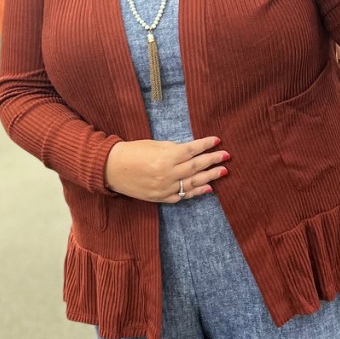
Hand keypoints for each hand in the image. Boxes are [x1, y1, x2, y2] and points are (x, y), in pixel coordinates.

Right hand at [105, 135, 230, 202]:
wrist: (113, 168)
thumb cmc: (133, 152)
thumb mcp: (155, 145)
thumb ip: (174, 149)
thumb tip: (192, 150)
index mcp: (166, 157)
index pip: (192, 150)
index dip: (206, 145)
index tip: (217, 140)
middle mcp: (168, 173)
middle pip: (196, 167)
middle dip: (213, 160)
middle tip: (226, 156)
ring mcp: (165, 187)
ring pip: (193, 183)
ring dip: (210, 177)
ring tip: (223, 171)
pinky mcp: (161, 197)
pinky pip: (183, 195)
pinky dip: (196, 192)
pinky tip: (208, 188)